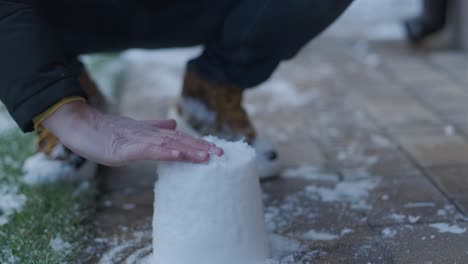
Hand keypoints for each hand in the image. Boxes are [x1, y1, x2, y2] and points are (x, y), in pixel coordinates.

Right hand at [42, 101, 222, 165]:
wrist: (80, 124)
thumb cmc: (105, 130)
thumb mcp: (134, 131)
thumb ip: (154, 128)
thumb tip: (174, 125)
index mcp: (151, 133)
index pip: (179, 139)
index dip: (198, 144)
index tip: (216, 150)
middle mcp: (148, 135)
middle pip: (178, 141)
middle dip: (200, 147)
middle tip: (221, 154)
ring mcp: (137, 140)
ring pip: (167, 145)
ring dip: (188, 150)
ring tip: (206, 155)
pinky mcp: (124, 148)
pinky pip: (146, 150)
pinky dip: (163, 152)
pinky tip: (177, 155)